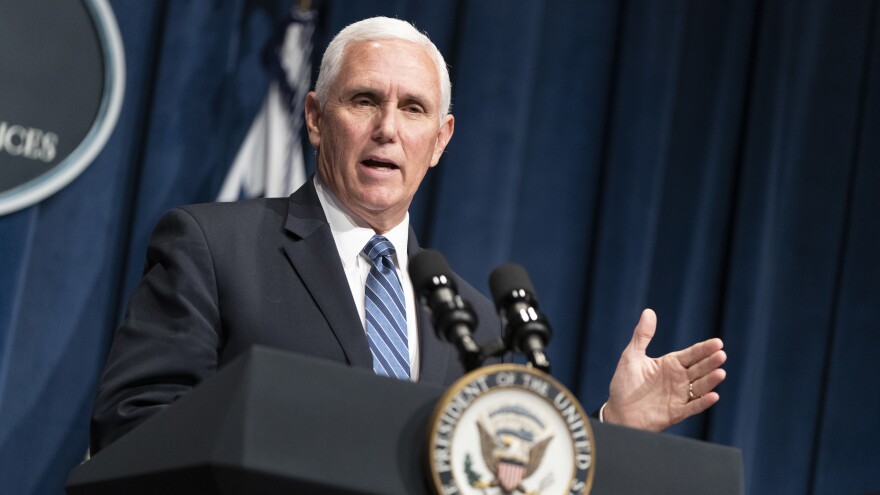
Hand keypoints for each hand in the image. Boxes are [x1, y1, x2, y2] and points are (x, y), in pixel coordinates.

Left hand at [602, 309, 726, 430]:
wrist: (618, 411)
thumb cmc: (625, 383)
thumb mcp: (631, 356)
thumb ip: (642, 336)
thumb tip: (649, 311)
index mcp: (670, 364)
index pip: (691, 354)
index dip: (704, 349)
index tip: (718, 343)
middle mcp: (678, 379)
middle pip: (699, 369)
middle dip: (710, 362)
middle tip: (721, 354)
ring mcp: (679, 396)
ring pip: (699, 387)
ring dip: (710, 381)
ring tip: (720, 373)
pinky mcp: (676, 412)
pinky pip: (692, 407)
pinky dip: (702, 403)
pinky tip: (713, 396)